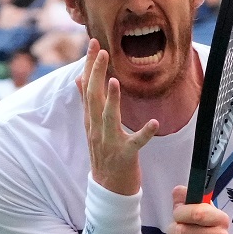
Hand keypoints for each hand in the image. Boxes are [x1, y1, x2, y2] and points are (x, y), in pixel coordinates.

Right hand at [76, 39, 157, 195]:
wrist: (108, 190)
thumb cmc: (104, 154)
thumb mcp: (92, 127)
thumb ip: (87, 103)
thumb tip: (79, 79)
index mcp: (91, 120)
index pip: (87, 87)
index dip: (89, 65)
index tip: (93, 44)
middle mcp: (97, 129)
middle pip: (94, 97)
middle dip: (96, 73)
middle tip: (101, 50)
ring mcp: (110, 142)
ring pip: (108, 118)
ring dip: (111, 100)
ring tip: (114, 81)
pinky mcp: (125, 156)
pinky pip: (135, 143)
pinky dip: (144, 133)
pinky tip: (154, 123)